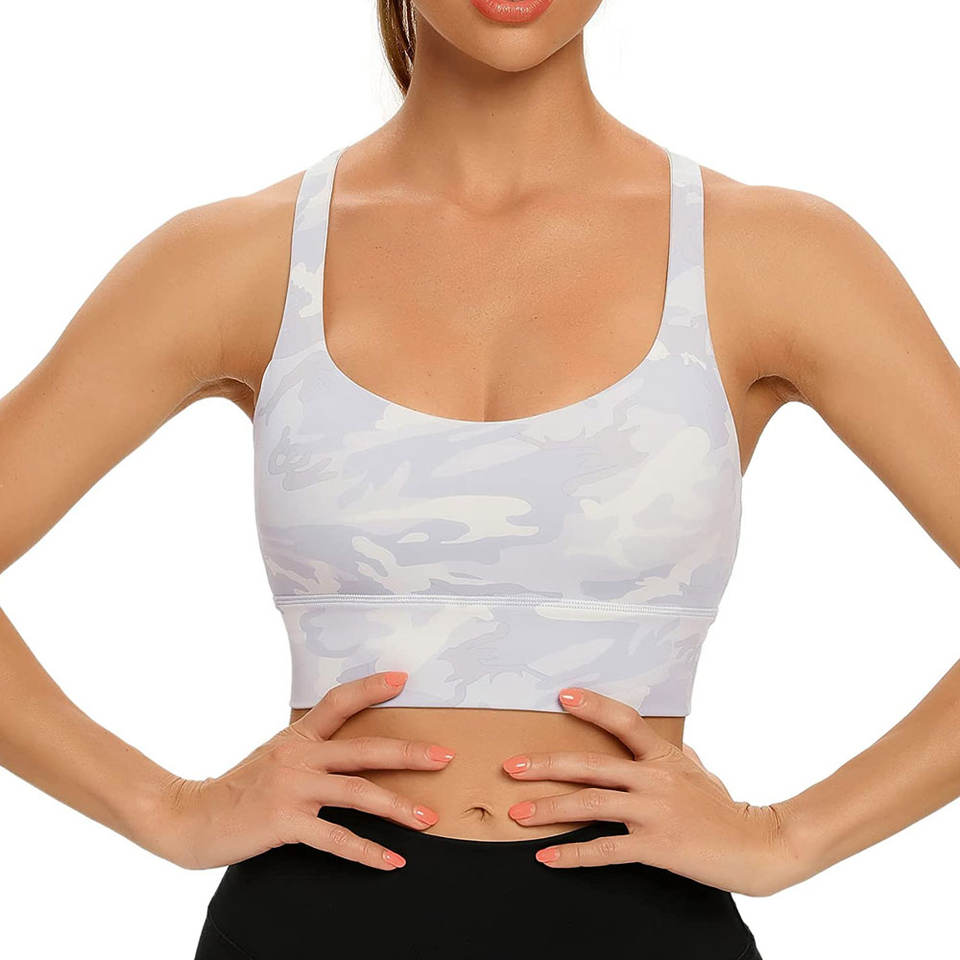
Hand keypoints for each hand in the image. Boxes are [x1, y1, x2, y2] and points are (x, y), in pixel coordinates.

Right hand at [150, 671, 454, 870]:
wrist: (191, 818)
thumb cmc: (240, 789)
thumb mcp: (275, 757)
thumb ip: (309, 749)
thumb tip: (349, 747)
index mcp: (298, 737)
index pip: (337, 702)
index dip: (370, 689)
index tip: (402, 680)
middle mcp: (298, 756)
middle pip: (363, 749)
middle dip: (408, 754)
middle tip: (444, 758)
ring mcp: (292, 788)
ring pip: (357, 792)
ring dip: (398, 806)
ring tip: (429, 818)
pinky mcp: (285, 822)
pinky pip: (335, 837)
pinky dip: (367, 851)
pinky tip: (393, 861)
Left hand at [501, 687, 801, 895]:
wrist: (758, 846)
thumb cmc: (726, 808)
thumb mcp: (700, 771)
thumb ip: (677, 756)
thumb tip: (671, 742)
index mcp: (663, 757)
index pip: (624, 721)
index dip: (594, 706)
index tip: (563, 697)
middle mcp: (654, 779)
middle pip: (591, 765)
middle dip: (546, 764)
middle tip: (512, 766)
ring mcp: (653, 812)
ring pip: (590, 805)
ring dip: (549, 809)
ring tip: (517, 812)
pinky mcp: (655, 846)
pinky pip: (605, 850)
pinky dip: (573, 855)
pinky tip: (547, 858)